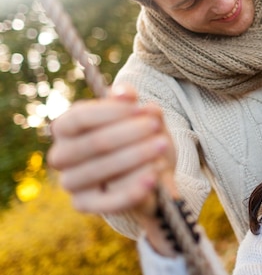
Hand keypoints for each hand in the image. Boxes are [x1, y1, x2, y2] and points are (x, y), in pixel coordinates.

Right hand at [47, 84, 176, 216]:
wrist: (152, 174)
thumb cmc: (141, 140)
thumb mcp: (142, 118)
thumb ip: (133, 104)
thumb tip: (126, 94)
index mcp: (66, 127)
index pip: (80, 117)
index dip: (112, 111)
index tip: (141, 108)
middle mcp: (61, 155)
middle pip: (94, 142)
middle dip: (130, 133)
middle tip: (156, 126)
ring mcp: (70, 182)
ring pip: (101, 169)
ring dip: (136, 156)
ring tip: (162, 146)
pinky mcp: (84, 205)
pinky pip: (107, 201)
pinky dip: (132, 189)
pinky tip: (153, 178)